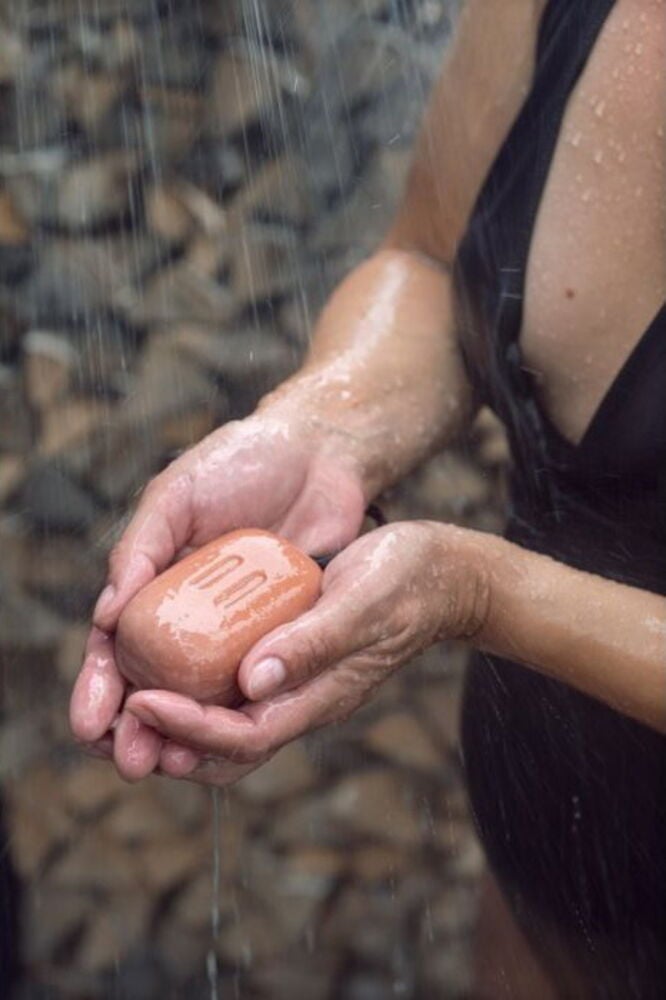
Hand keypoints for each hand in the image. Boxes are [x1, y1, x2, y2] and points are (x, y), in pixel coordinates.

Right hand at [69, 410, 366, 779]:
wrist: (320, 451)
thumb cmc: (241, 461)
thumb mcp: (178, 495)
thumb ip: (142, 547)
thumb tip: (105, 616)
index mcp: (155, 582)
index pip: (115, 646)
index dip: (99, 687)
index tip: (89, 725)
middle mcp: (192, 613)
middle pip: (154, 683)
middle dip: (135, 727)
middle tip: (131, 760)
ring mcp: (239, 626)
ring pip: (204, 694)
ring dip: (184, 733)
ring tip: (172, 765)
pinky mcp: (284, 630)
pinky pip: (260, 678)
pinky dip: (242, 712)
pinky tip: (232, 740)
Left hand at [122, 522, 489, 786]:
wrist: (443, 574)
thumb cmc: (408, 581)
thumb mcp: (362, 602)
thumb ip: (314, 642)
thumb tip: (252, 680)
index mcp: (320, 695)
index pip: (243, 736)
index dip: (187, 727)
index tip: (139, 701)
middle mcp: (303, 698)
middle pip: (227, 750)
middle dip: (169, 744)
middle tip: (115, 724)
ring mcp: (298, 681)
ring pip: (227, 723)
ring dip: (176, 723)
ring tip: (126, 704)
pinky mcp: (292, 657)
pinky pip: (237, 687)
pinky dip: (198, 686)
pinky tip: (170, 661)